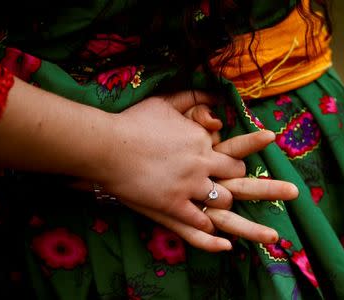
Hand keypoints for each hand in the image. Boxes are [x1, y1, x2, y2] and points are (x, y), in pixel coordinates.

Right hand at [93, 93, 245, 235]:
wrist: (108, 146)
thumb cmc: (134, 121)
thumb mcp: (165, 101)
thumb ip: (193, 98)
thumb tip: (216, 97)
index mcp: (201, 139)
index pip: (233, 153)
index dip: (232, 161)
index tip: (226, 165)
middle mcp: (202, 162)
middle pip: (236, 175)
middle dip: (235, 181)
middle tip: (226, 184)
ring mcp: (189, 185)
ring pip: (223, 201)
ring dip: (221, 203)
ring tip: (216, 206)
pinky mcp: (173, 204)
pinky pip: (200, 221)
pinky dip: (206, 225)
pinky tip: (206, 225)